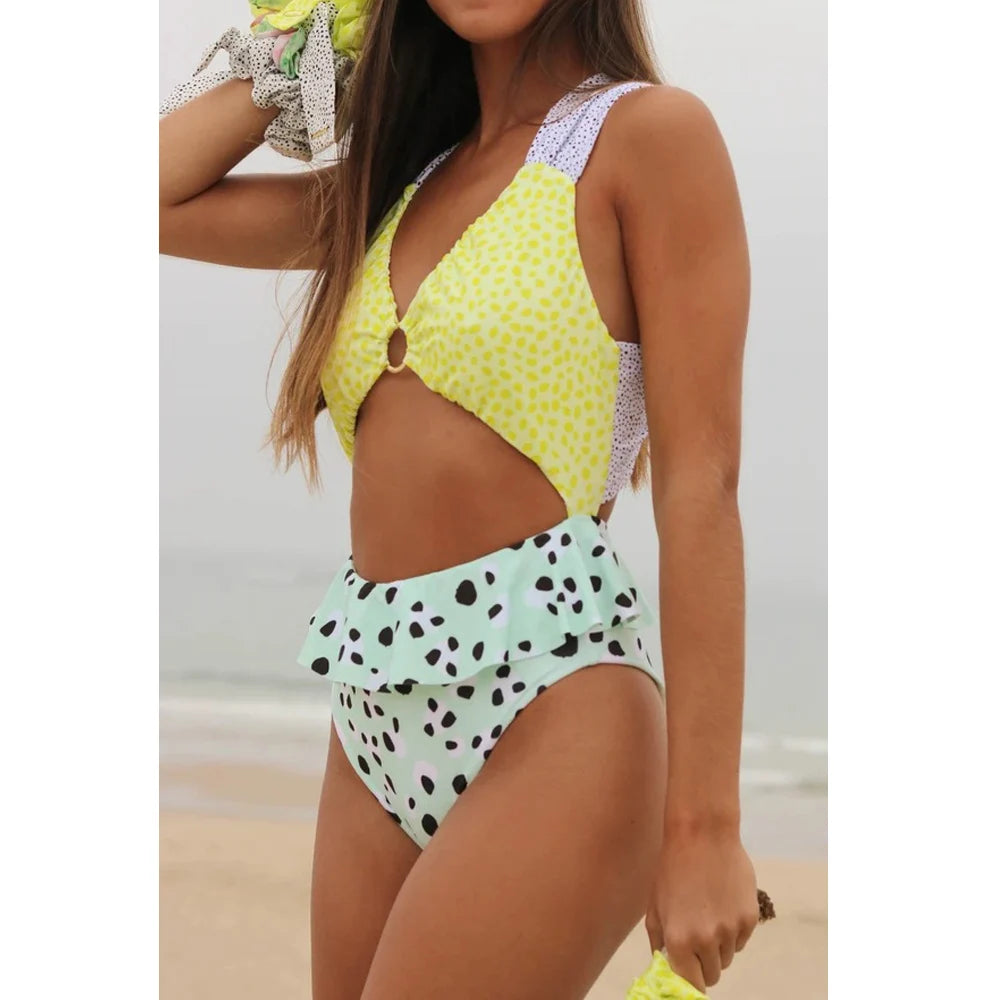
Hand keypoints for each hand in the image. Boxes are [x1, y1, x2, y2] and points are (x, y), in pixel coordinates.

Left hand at [643, 822, 758, 991]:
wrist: (702, 833)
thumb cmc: (673, 868)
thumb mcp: (655, 905)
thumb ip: (659, 942)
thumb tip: (665, 968)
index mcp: (679, 940)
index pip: (689, 985)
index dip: (689, 981)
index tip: (689, 975)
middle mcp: (707, 940)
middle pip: (711, 974)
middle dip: (703, 962)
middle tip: (696, 938)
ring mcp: (731, 930)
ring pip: (727, 957)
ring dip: (718, 945)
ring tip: (708, 912)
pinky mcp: (750, 919)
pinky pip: (741, 940)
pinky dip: (733, 930)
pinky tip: (722, 903)